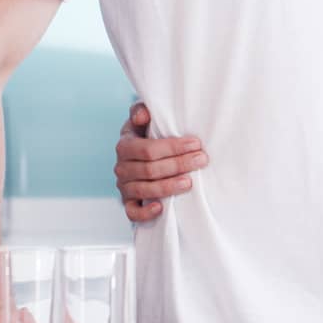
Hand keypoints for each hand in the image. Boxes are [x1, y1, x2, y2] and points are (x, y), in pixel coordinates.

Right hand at [115, 101, 205, 222]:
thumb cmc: (147, 134)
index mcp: (125, 145)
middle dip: (178, 165)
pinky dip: (145, 212)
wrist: (140, 156)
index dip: (173, 148)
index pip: (147, 149)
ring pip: (144, 190)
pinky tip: (161, 207)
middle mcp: (121, 167)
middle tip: (201, 160)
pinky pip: (132, 212)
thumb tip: (143, 115)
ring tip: (190, 182)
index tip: (196, 144)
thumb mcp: (144, 119)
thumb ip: (141, 110)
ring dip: (168, 187)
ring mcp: (124, 187)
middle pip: (150, 170)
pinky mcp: (128, 203)